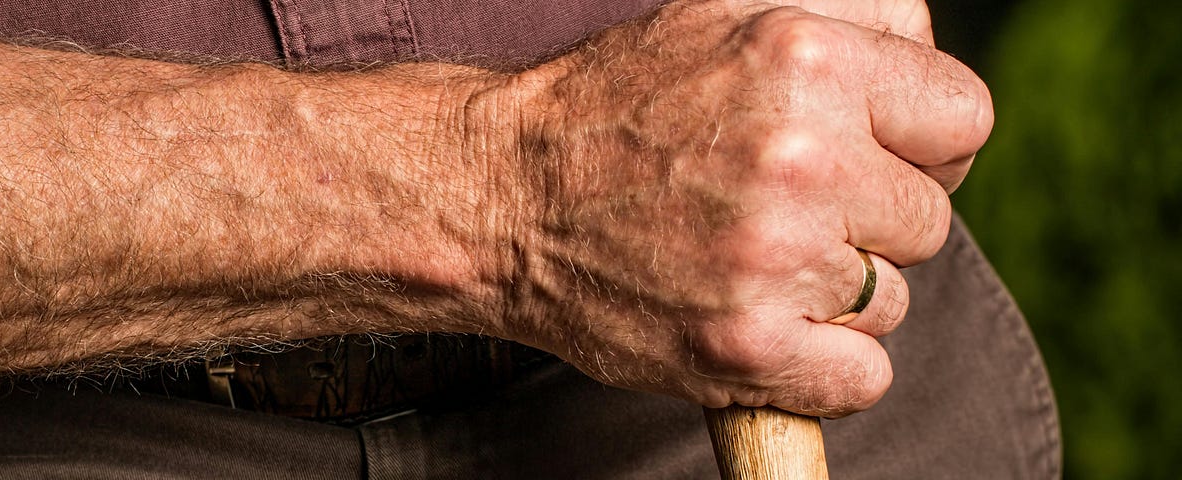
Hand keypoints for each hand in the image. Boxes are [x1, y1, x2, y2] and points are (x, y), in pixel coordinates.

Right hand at [481, 0, 991, 416]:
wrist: (496, 195)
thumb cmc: (610, 107)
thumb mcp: (723, 18)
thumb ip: (851, 23)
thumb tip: (932, 69)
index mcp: (806, 60)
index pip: (963, 120)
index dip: (924, 146)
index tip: (875, 162)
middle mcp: (800, 157)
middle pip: (928, 220)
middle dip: (867, 220)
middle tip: (782, 212)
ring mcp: (773, 259)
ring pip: (889, 300)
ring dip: (833, 293)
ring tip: (745, 260)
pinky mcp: (743, 347)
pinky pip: (861, 378)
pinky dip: (819, 366)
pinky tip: (758, 322)